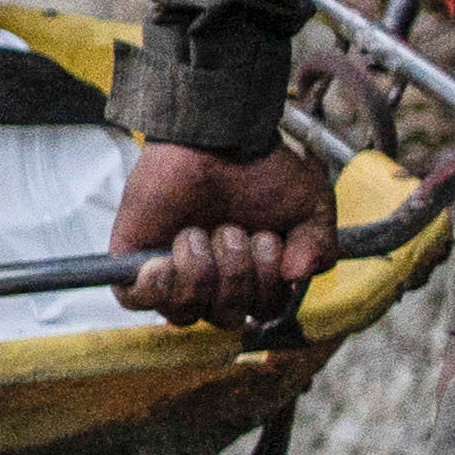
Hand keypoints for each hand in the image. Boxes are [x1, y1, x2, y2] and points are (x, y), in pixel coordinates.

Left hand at [112, 136, 341, 324]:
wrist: (215, 138)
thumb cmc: (260, 170)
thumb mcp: (311, 206)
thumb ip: (320, 245)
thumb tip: (297, 276)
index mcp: (252, 278)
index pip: (261, 314)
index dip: (266, 286)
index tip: (267, 239)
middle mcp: (213, 284)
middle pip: (225, 317)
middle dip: (236, 273)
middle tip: (231, 229)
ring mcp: (173, 275)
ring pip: (184, 313)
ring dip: (200, 272)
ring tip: (198, 232)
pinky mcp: (134, 263)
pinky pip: (136, 301)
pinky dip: (154, 286)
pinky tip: (162, 261)